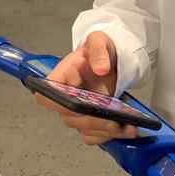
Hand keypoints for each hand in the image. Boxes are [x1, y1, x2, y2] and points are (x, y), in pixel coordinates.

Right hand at [36, 31, 137, 145]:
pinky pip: (94, 135)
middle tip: (115, 121)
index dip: (56, 103)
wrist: (110, 59)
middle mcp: (64, 98)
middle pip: (70, 117)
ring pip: (85, 129)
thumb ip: (98, 51)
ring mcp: (76, 112)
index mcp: (60, 77)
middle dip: (94, 121)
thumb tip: (101, 69)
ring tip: (129, 127)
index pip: (45, 95)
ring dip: (106, 131)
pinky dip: (110, 135)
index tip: (76, 105)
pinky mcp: (89, 120)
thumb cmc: (99, 49)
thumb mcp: (99, 40)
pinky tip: (126, 129)